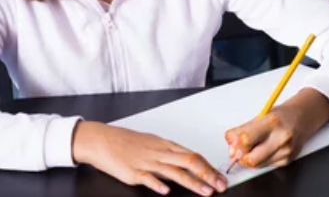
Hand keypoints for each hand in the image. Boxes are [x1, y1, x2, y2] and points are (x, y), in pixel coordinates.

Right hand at [72, 122, 226, 195]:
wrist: (104, 140)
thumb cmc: (129, 143)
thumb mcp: (154, 145)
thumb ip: (171, 155)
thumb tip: (188, 163)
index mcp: (168, 146)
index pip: (195, 156)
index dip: (210, 167)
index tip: (222, 178)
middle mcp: (161, 153)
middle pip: (190, 162)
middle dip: (208, 175)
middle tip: (221, 186)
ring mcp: (148, 162)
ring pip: (175, 172)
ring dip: (192, 182)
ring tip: (206, 192)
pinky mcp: (133, 172)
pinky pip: (148, 178)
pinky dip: (158, 184)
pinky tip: (166, 191)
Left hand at [225, 88, 328, 170]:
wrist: (305, 116)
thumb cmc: (283, 114)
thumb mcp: (262, 115)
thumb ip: (244, 130)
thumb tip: (231, 147)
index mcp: (273, 122)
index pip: (246, 140)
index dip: (235, 144)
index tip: (233, 142)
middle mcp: (282, 137)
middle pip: (251, 158)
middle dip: (242, 156)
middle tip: (240, 149)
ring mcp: (286, 150)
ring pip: (258, 165)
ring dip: (251, 158)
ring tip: (255, 146)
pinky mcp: (288, 160)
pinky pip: (267, 165)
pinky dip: (262, 159)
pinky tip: (267, 148)